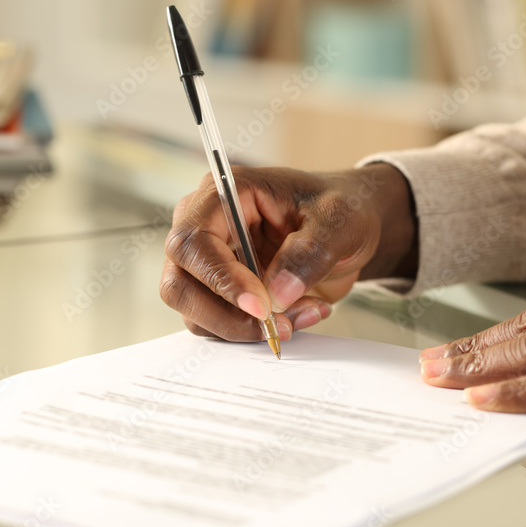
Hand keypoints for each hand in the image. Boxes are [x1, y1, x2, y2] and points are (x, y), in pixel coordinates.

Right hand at [160, 164, 416, 341]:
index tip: (262, 306)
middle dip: (227, 316)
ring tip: (301, 314)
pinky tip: (295, 316)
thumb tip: (278, 293)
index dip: (221, 279)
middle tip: (277, 326)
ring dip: (245, 328)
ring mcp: (207, 263)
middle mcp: (205, 227)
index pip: (194, 241)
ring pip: (196, 313)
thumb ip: (310, 251)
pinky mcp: (219, 293)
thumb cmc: (339, 208)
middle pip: (179, 284)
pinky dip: (253, 332)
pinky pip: (218, 326)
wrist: (346, 228)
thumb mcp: (339, 220)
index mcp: (224, 194)